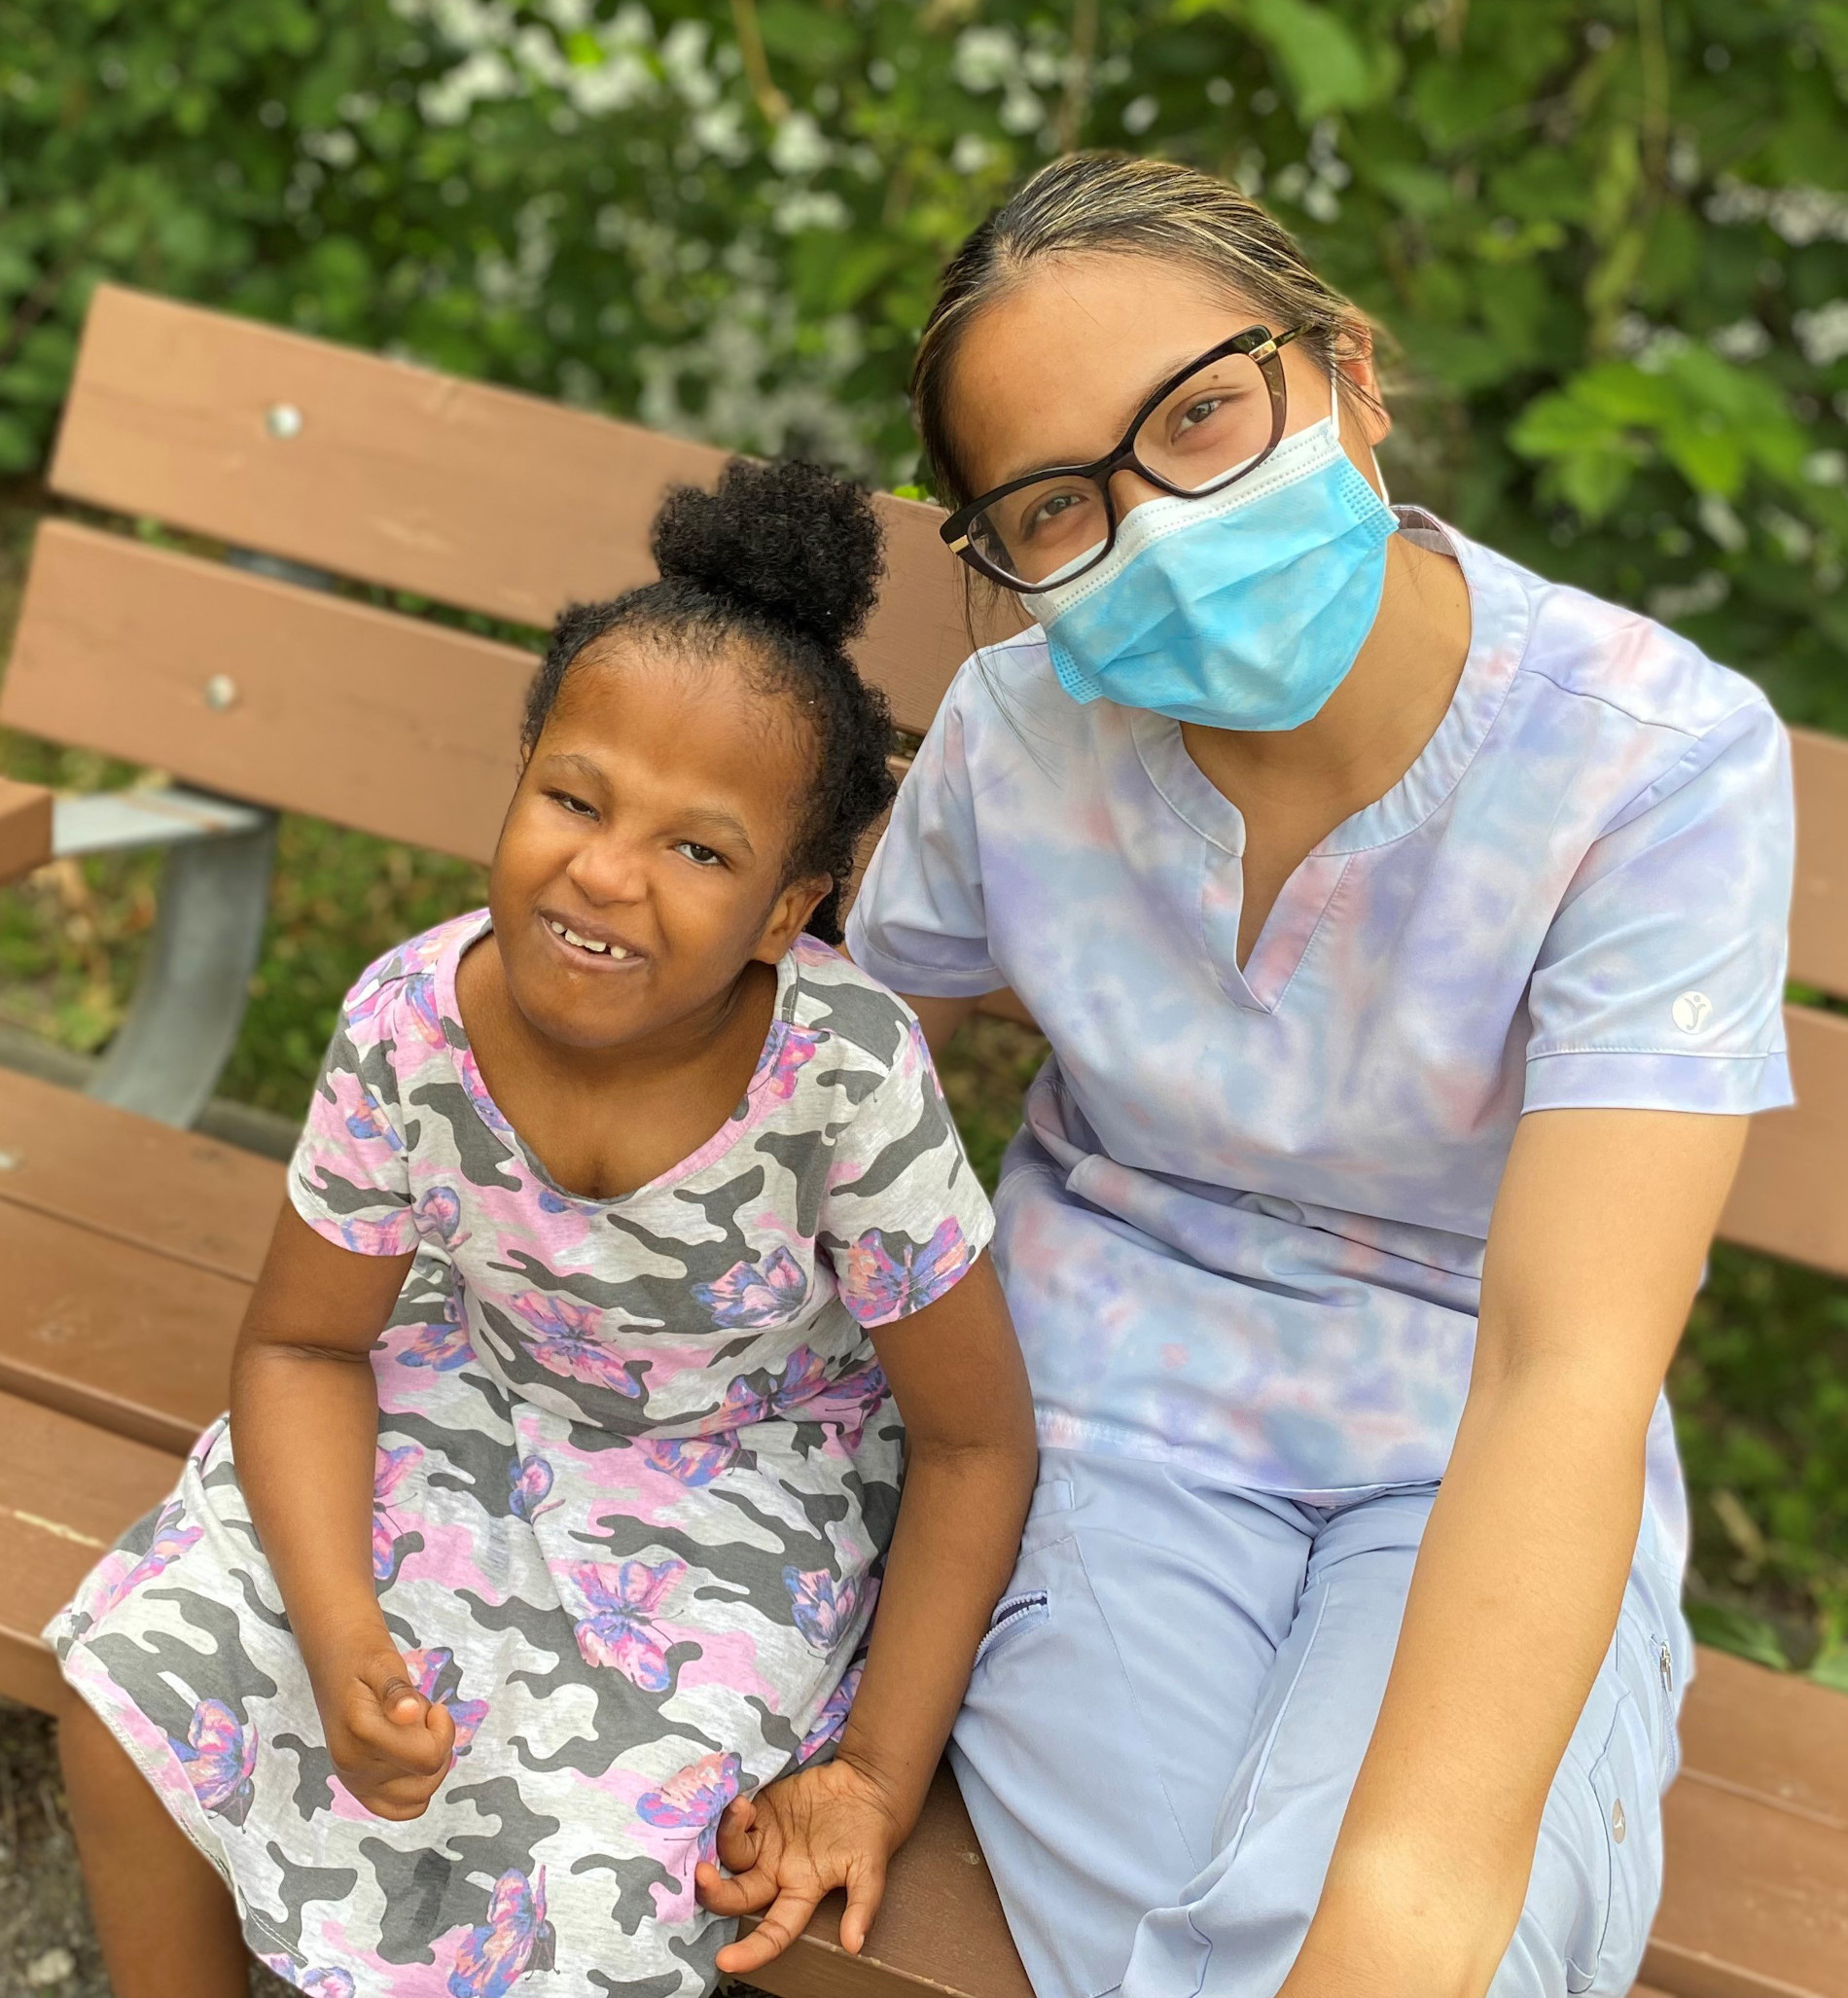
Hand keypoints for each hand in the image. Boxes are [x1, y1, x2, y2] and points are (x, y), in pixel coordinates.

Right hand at [309, 1635, 455, 1819]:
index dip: (443, 1731)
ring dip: (427, 1765)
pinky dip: (416, 1787)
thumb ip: (397, 1690)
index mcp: (361, 1733)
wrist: (334, 1661)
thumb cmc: (361, 1659)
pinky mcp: (358, 1789)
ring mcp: (354, 1782)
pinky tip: (412, 1754)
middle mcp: (354, 1767)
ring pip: (418, 1798)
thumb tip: (409, 1713)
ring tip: (412, 1733)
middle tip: (421, 1717)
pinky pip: (400, 1809)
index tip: (436, 1707)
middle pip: (426, 1779)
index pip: (427, 1757)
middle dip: (436, 1745)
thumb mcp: (383, 1662)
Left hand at [695, 1757, 908, 1974]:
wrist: (865, 1786)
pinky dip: (729, 1815)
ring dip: (724, 1837)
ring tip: (739, 1809)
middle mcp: (775, 1872)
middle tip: (701, 1872)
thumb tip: (853, 1945)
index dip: (750, 1950)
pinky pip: (733, 1821)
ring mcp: (765, 1842)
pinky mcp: (759, 1812)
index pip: (772, 1931)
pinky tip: (738, 1801)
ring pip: (730, 1854)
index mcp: (800, 1892)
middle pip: (736, 1895)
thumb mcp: (870, 1870)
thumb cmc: (869, 1832)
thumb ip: (862, 1906)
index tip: (725, 1960)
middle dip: (715, 1891)